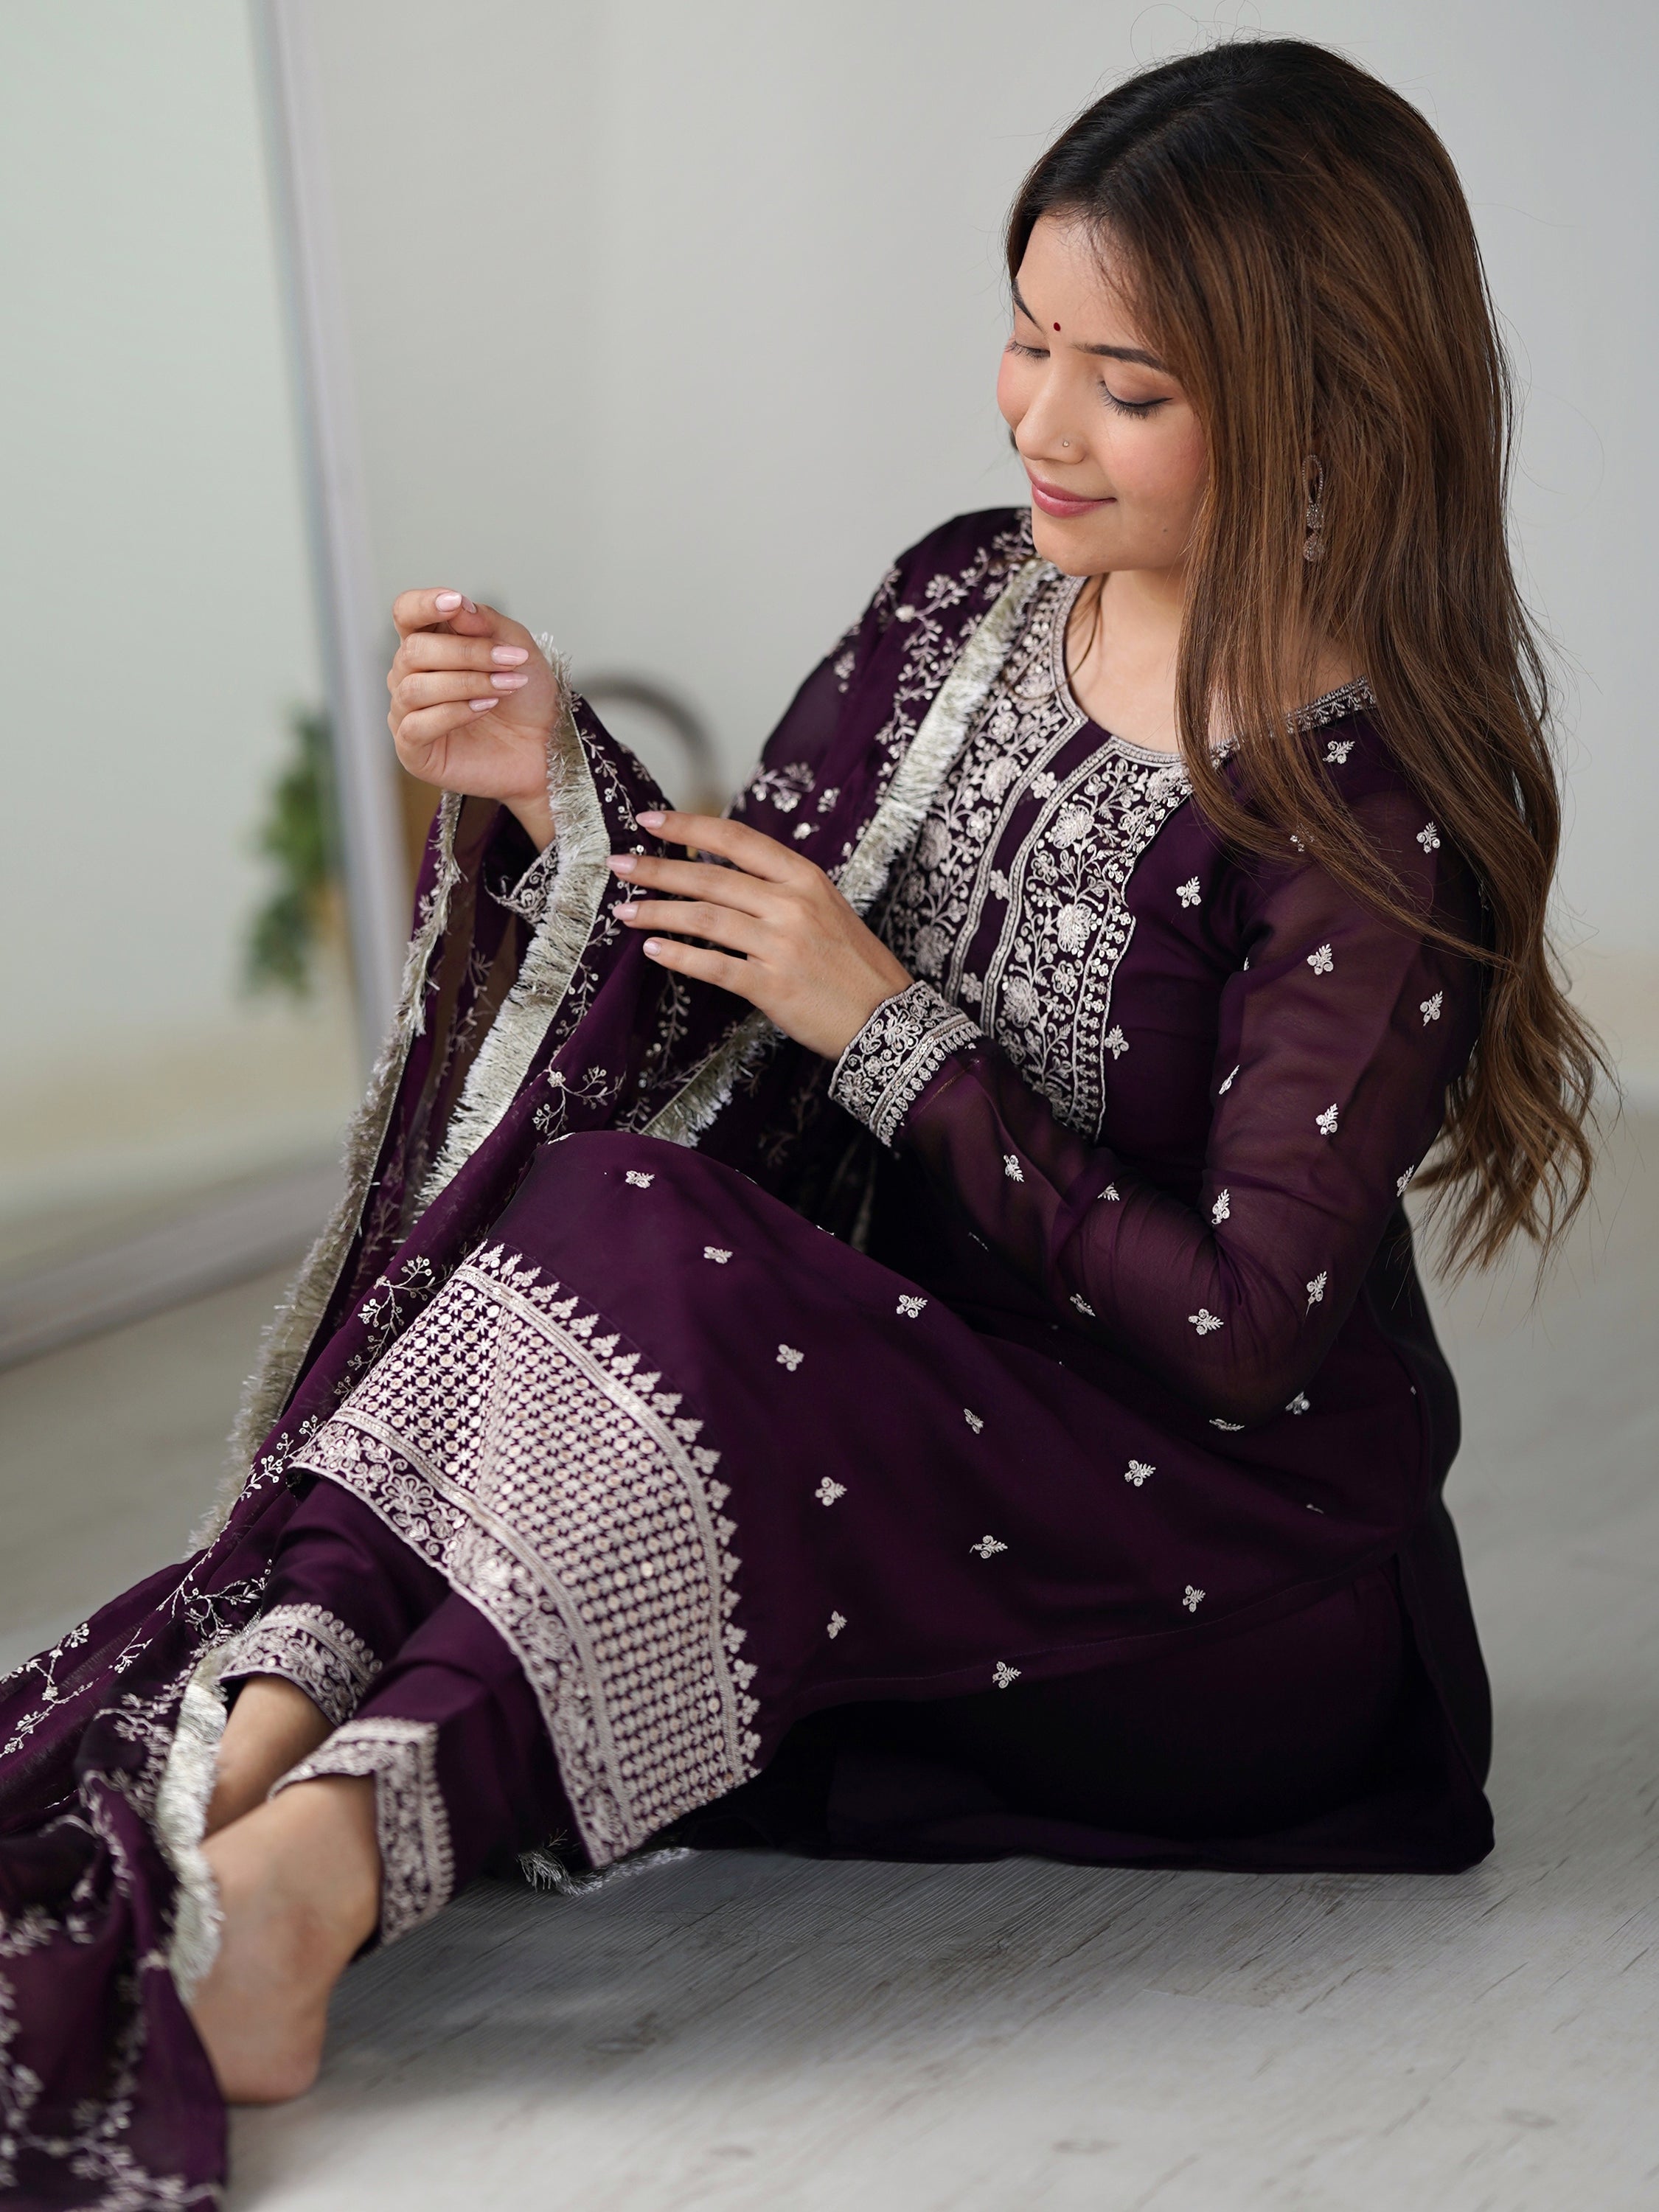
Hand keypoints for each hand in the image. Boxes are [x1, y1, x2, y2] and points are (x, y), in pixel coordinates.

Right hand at [387, 589, 561, 847]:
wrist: (546, 745)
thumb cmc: (526, 696)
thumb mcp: (516, 645)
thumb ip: (485, 622)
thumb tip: (458, 607)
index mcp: (429, 642)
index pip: (406, 613)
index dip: (423, 604)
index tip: (456, 603)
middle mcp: (410, 675)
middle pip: (414, 650)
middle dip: (466, 652)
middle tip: (510, 660)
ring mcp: (407, 713)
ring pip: (416, 687)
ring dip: (468, 683)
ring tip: (507, 685)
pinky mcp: (413, 750)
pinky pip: (416, 725)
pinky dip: (454, 713)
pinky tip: (484, 708)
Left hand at [611, 811, 912, 1060]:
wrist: (886, 1018)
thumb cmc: (853, 965)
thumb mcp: (826, 909)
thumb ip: (780, 889)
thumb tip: (723, 875)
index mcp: (805, 878)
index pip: (737, 838)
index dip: (689, 827)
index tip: (649, 820)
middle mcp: (792, 904)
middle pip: (710, 876)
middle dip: (657, 869)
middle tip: (618, 864)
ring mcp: (782, 944)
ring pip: (704, 918)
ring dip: (657, 913)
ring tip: (624, 911)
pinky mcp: (772, 986)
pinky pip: (714, 966)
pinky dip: (679, 956)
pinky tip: (653, 950)